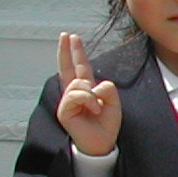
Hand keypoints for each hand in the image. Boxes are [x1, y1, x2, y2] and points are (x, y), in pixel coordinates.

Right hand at [53, 32, 120, 157]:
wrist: (101, 143)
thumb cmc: (106, 124)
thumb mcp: (113, 103)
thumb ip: (107, 89)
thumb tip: (92, 85)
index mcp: (86, 89)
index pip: (79, 67)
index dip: (75, 52)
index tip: (71, 37)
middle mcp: (74, 93)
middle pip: (68, 67)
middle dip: (66, 50)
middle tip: (65, 34)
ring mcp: (67, 101)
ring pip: (79, 83)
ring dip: (92, 95)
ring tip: (96, 108)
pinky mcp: (64, 109)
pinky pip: (77, 94)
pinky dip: (89, 100)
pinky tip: (93, 110)